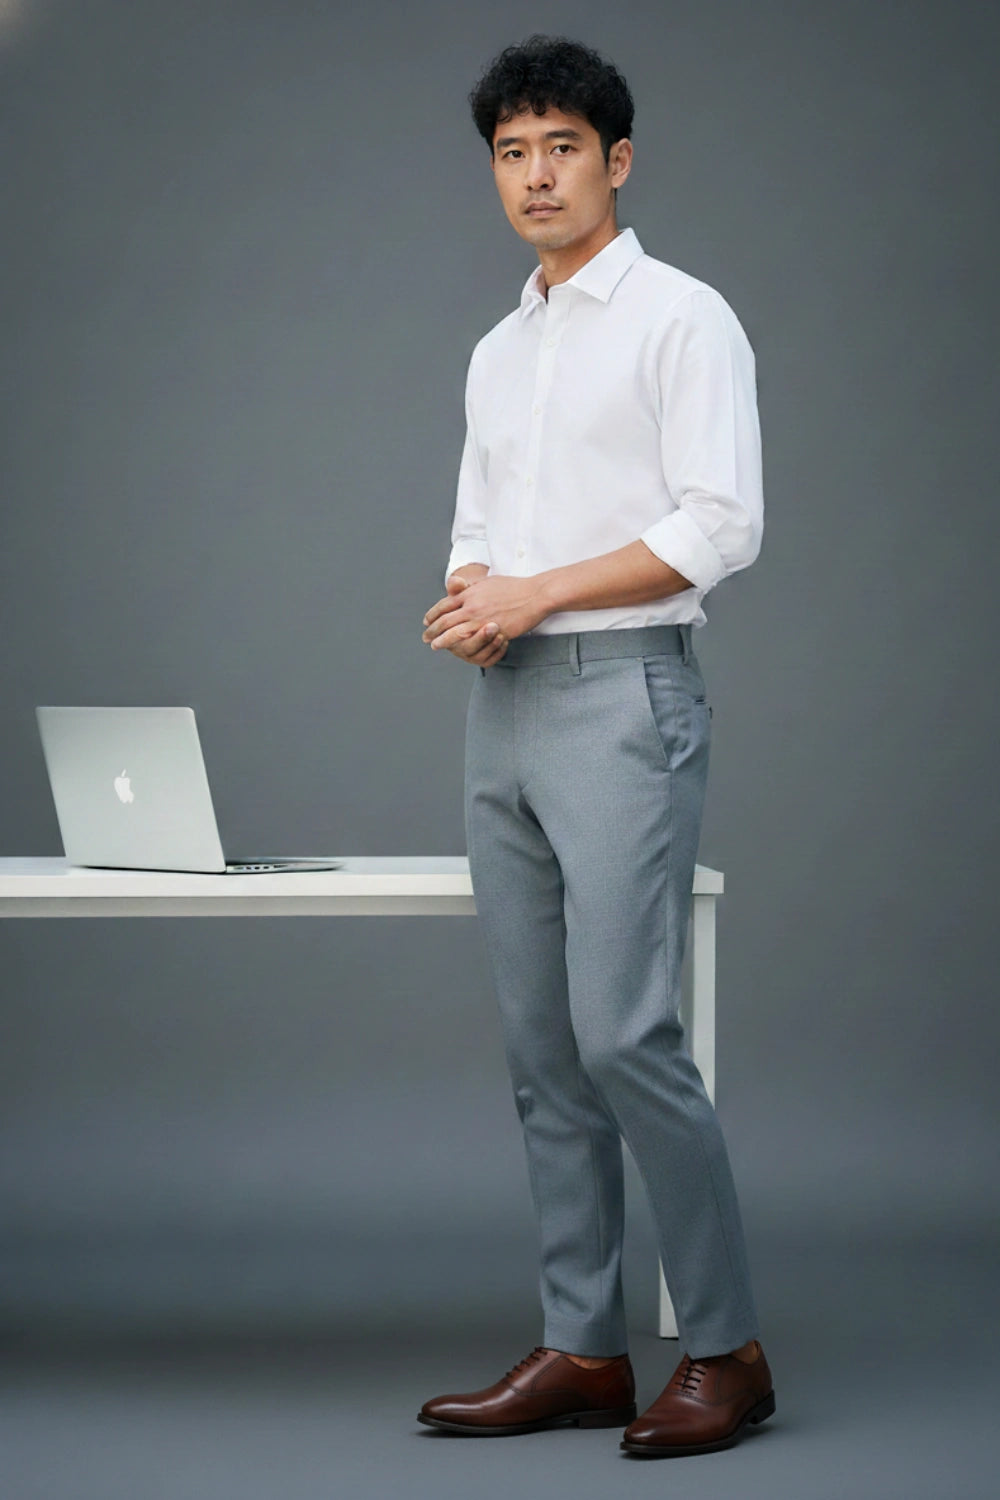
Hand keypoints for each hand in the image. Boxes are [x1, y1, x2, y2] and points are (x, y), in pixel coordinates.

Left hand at [423, 573, 550, 651]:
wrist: (535, 595)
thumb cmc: (514, 587)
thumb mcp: (488, 582)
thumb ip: (471, 586)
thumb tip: (458, 586)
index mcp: (470, 592)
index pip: (444, 604)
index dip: (433, 614)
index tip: (427, 620)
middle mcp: (471, 605)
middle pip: (444, 619)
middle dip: (432, 629)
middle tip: (425, 636)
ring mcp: (481, 618)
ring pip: (453, 631)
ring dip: (440, 639)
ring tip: (433, 645)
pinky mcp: (492, 630)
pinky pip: (471, 640)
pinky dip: (458, 644)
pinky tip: (455, 649)